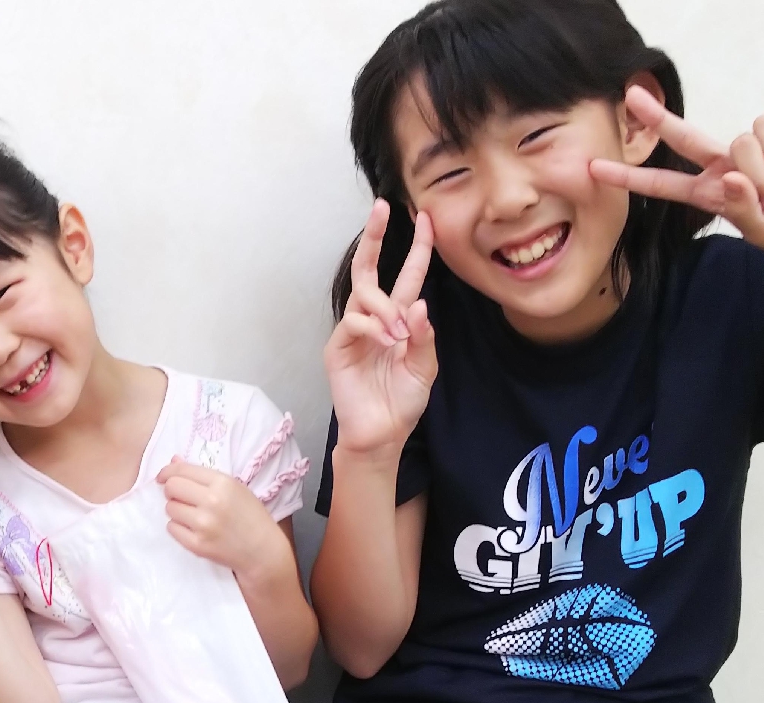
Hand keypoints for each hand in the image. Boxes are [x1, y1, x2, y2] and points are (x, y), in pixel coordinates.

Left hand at [156, 459, 285, 575]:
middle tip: (181, 497)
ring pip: (170, 508)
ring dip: (176, 510)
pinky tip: (194, 529)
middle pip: (172, 487)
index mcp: (223, 483)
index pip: (182, 471)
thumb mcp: (234, 487)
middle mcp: (212, 501)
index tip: (163, 477)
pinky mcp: (197, 545)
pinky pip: (172, 528)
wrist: (263, 550)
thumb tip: (173, 461)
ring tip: (193, 514)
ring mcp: (203, 525)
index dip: (167, 472)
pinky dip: (179, 527)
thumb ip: (203, 475)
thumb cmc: (250, 516)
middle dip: (171, 491)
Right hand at [325, 199, 437, 456]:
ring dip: (387, 308)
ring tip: (400, 334)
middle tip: (383, 208)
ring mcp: (353, 331)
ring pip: (365, 295)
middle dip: (376, 236)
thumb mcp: (425, 367)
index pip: (407, 276)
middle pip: (369, 268)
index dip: (416, 248)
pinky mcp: (338, 348)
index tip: (424, 219)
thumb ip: (425, 337)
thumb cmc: (403, 401)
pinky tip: (388, 342)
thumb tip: (419, 305)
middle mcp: (373, 319)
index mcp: (398, 320)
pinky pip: (355, 322)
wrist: (382, 433)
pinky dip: (374, 327)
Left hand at [589, 86, 763, 260]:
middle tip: (631, 95)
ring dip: (756, 174)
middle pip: (683, 137)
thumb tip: (731, 178)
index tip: (593, 170)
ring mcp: (748, 147)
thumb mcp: (762, 233)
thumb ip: (742, 210)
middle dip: (657, 117)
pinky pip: (761, 132)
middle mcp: (723, 166)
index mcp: (710, 194)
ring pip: (734, 145)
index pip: (663, 184)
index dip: (630, 177)